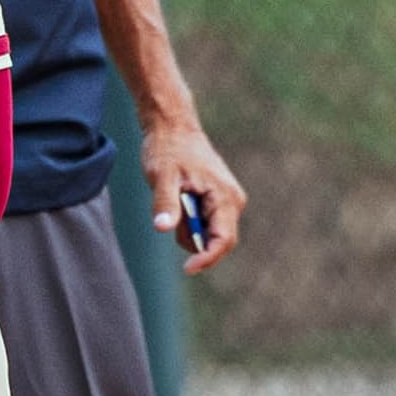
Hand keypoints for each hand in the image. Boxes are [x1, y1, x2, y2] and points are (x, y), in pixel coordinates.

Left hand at [142, 119, 245, 275]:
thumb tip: (163, 228)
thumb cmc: (169, 149)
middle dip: (194, 241)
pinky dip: (189, 223)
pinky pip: (206, 224)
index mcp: (225, 197)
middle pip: (218, 241)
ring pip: (210, 235)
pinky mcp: (218, 201)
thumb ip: (165, 203)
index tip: (187, 267)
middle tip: (170, 218)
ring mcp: (227, 201)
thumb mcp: (162, 176)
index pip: (224, 239)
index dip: (208, 258)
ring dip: (188, 230)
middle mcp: (232, 201)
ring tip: (173, 201)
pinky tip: (178, 201)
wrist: (173, 128)